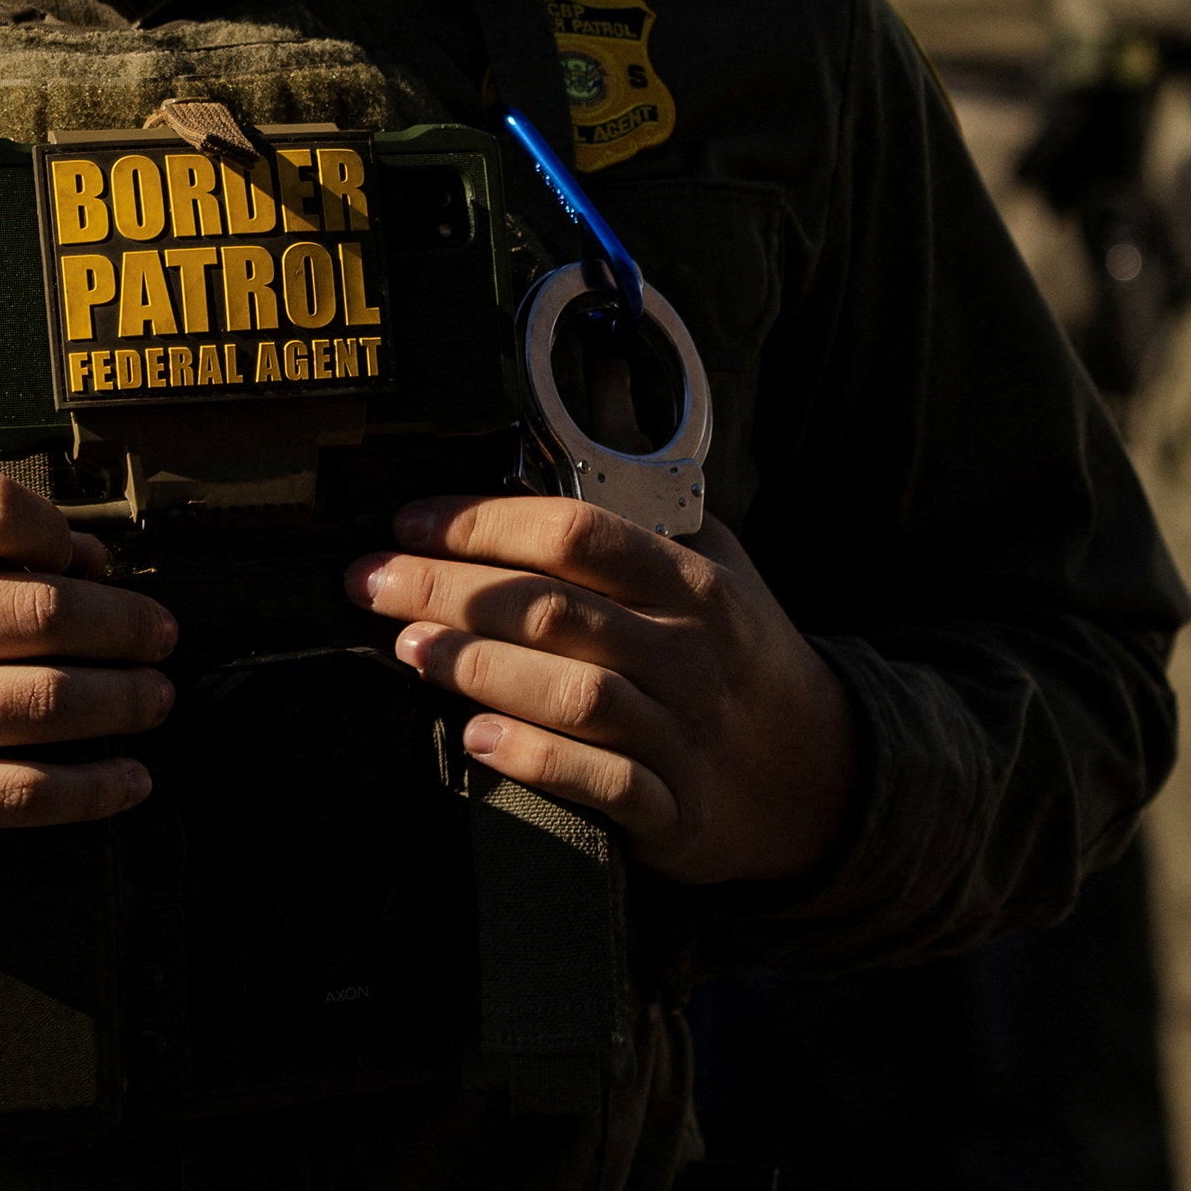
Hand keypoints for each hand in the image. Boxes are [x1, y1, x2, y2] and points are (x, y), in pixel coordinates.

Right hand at [0, 469, 176, 866]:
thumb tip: (86, 554)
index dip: (60, 526)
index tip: (90, 556)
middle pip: (37, 610)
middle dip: (123, 624)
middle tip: (160, 634)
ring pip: (43, 703)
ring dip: (123, 701)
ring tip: (154, 697)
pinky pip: (18, 794)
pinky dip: (91, 789)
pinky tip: (128, 781)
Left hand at [344, 498, 857, 886]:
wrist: (818, 773)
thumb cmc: (739, 649)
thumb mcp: (714, 559)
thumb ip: (644, 491)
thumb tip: (597, 380)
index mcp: (693, 582)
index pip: (580, 534)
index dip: (486, 522)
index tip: (412, 521)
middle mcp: (690, 652)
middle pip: (556, 610)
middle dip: (450, 591)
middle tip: (373, 582)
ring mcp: (685, 734)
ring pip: (574, 695)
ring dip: (479, 669)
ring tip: (409, 650)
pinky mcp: (673, 811)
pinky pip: (601, 785)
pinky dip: (536, 759)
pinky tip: (476, 737)